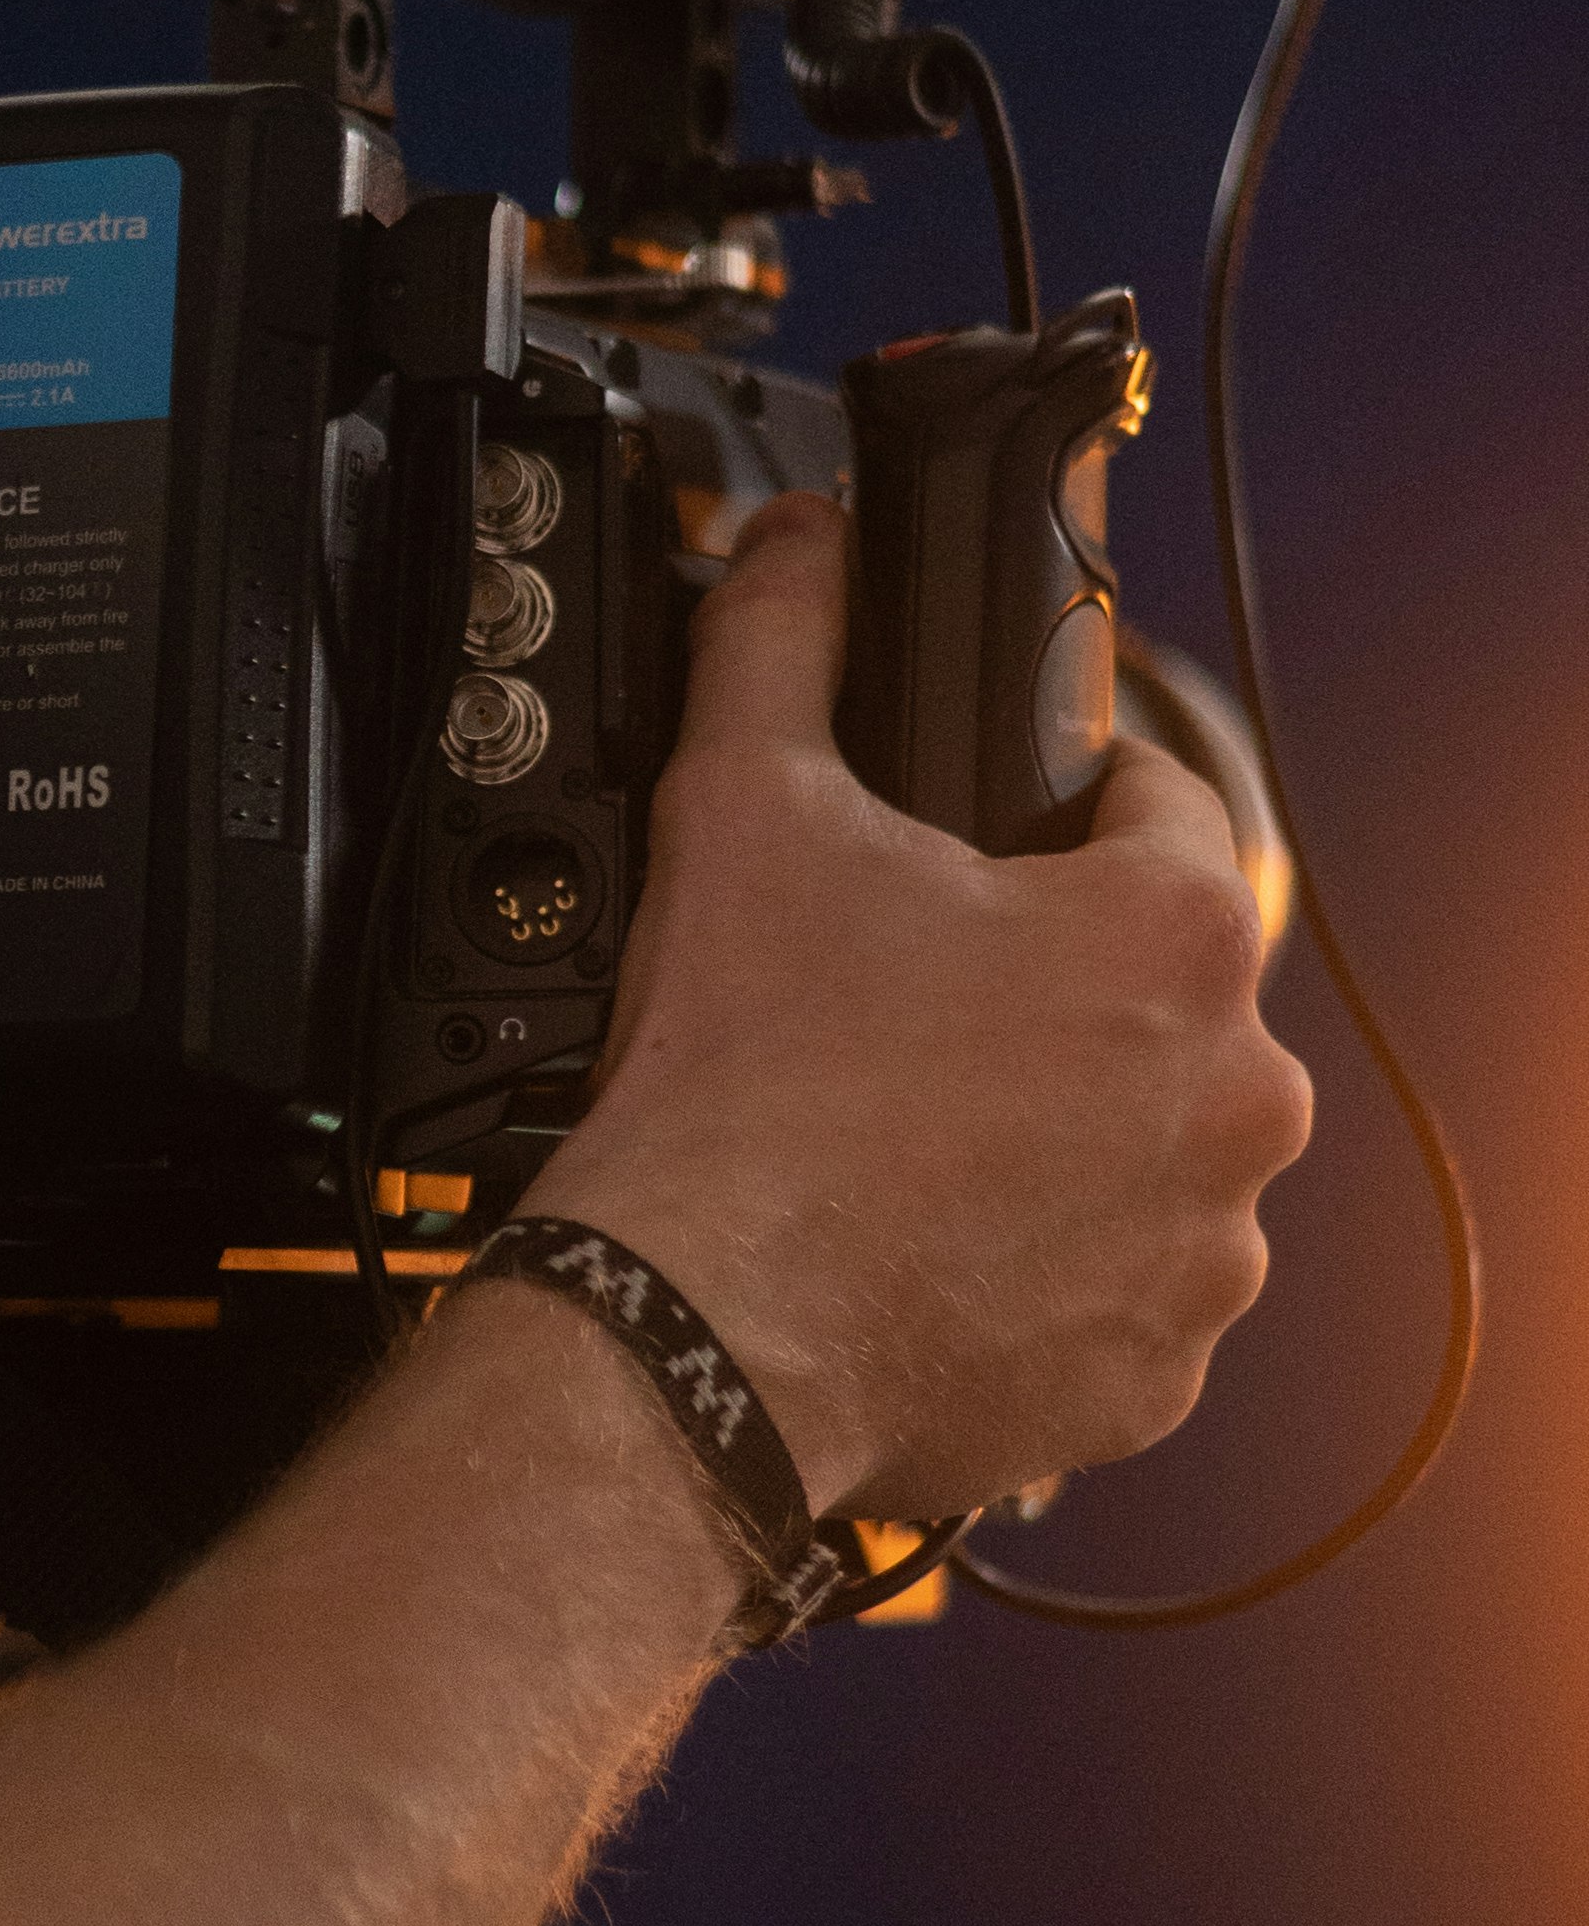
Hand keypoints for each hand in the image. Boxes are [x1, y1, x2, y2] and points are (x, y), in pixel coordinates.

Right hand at [548, 493, 1312, 1523]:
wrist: (693, 1335)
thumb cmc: (742, 1094)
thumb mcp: (743, 808)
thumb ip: (781, 639)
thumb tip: (795, 548)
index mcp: (1175, 936)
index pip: (1161, 807)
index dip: (1059, 808)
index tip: (986, 847)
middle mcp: (1233, 1096)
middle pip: (1155, 997)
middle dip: (1047, 994)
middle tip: (908, 1010)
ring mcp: (1205, 1250)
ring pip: (1143, 1152)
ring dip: (1055, 1140)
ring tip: (906, 1142)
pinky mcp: (1155, 1376)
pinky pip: (1115, 1296)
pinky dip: (1039, 1274)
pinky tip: (923, 1249)